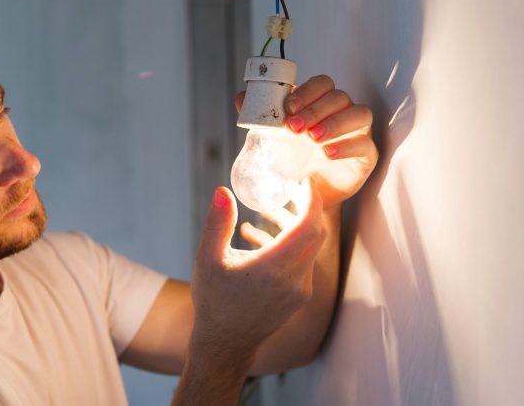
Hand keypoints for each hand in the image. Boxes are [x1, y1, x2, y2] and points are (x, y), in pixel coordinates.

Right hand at [189, 179, 325, 355]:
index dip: (311, 199)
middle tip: (290, 188)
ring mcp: (300, 289)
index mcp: (274, 268)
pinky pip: (302, 261)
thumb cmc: (214, 301)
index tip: (303, 181)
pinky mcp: (299, 295)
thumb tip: (222, 191)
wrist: (225, 344)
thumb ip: (217, 223)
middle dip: (306, 207)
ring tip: (265, 213)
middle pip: (315, 233)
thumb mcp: (208, 259)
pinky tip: (258, 240)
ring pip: (309, 247)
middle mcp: (294, 279)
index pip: (309, 226)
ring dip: (294, 225)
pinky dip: (289, 244)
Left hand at [235, 75, 377, 208]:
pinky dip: (346, 146)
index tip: (289, 107)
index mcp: (321, 102)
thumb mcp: (272, 137)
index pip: (322, 83)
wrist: (306, 193)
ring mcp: (358, 131)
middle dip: (315, 110)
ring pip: (359, 113)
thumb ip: (259, 116)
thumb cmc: (292, 158)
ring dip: (334, 124)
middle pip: (339, 97)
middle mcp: (342, 112)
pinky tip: (327, 154)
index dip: (307, 91)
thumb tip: (241, 98)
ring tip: (312, 139)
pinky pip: (364, 144)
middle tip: (294, 128)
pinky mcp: (367, 154)